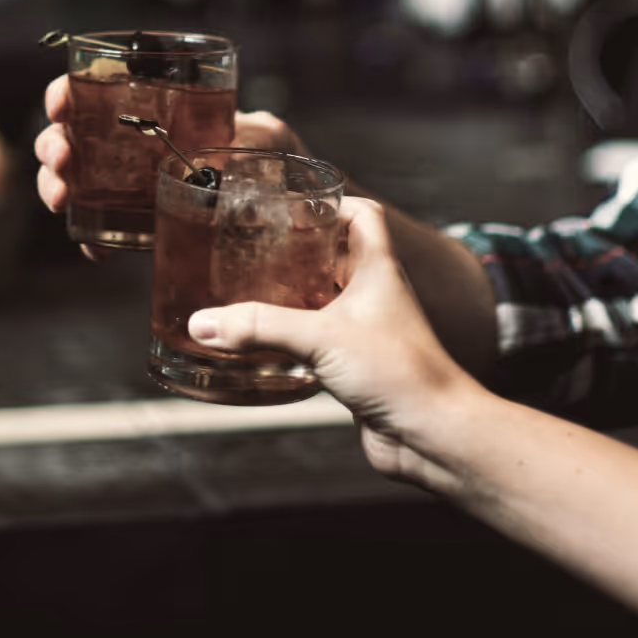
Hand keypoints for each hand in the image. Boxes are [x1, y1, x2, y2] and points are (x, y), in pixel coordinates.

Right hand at [34, 77, 309, 259]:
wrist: (297, 213)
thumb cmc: (283, 161)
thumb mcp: (269, 136)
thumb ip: (251, 134)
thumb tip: (222, 152)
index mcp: (157, 107)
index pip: (96, 91)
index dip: (67, 93)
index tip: (61, 106)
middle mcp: (134, 144)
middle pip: (72, 135)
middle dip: (53, 144)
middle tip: (63, 159)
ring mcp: (132, 185)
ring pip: (73, 179)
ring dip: (55, 185)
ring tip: (62, 199)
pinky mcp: (141, 226)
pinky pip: (102, 229)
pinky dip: (90, 237)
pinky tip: (96, 250)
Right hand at [186, 197, 482, 485]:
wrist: (433, 435)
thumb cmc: (400, 373)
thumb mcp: (321, 338)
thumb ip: (259, 327)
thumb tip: (204, 322)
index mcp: (377, 268)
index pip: (361, 214)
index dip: (330, 202)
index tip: (289, 203)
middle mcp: (373, 294)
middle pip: (335, 255)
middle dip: (297, 249)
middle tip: (255, 246)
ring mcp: (366, 330)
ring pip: (325, 299)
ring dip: (291, 294)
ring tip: (249, 289)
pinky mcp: (355, 365)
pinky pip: (319, 340)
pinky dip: (292, 337)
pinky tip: (261, 344)